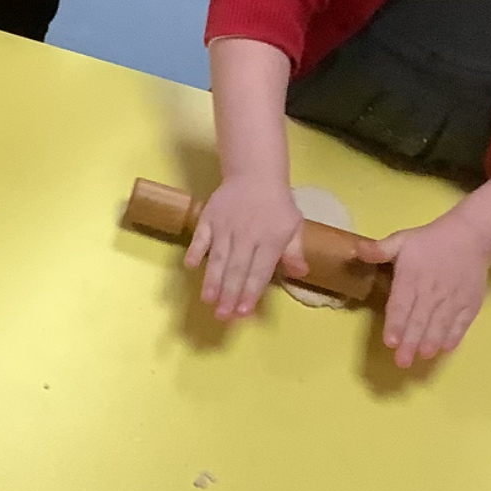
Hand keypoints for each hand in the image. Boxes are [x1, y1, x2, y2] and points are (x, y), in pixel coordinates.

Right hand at [184, 175, 302, 319]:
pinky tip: (190, 266)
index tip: (243, 312)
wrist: (255, 173)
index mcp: (270, 239)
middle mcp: (247, 235)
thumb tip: (301, 272)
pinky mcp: (209, 217)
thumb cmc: (277, 205)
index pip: (260, 271)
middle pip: (237, 268)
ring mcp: (225, 226)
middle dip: (229, 294)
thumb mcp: (294, 225)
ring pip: (218, 257)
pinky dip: (195, 250)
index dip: (251, 292)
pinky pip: (201, 236)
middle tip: (222, 316)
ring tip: (207, 300)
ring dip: (212, 280)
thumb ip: (294, 251)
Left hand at [360, 215, 490, 366]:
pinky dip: (454, 336)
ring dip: (431, 341)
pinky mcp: (470, 303)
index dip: (395, 324)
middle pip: (419, 320)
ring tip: (423, 356)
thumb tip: (357, 250)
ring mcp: (453, 299)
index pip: (401, 305)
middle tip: (402, 362)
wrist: (470, 237)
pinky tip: (445, 348)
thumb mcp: (401, 240)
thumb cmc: (429, 241)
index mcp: (411, 278)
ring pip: (440, 324)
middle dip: (410, 342)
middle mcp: (432, 291)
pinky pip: (462, 322)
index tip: (390, 342)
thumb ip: (379, 249)